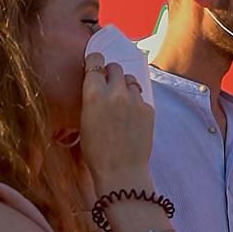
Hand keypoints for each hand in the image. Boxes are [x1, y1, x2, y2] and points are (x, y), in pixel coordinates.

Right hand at [80, 53, 154, 186]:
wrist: (121, 170)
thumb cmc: (96, 151)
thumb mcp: (84, 120)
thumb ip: (92, 98)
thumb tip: (96, 85)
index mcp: (94, 93)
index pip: (95, 61)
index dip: (95, 61)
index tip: (95, 63)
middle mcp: (115, 92)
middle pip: (115, 67)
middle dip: (111, 74)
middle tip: (109, 86)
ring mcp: (135, 100)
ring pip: (131, 80)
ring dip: (125, 87)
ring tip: (121, 104)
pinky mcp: (149, 109)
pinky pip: (141, 98)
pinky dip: (136, 103)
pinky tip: (132, 119)